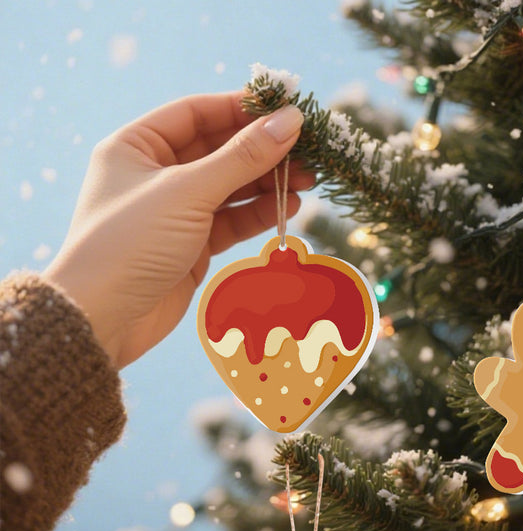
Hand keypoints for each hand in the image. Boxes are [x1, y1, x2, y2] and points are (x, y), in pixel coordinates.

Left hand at [43, 91, 312, 368]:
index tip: (286, 109)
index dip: (242, 109)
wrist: (105, 318)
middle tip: (308, 152)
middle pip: (218, 150)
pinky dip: (258, 214)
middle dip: (263, 151)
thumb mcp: (188, 192)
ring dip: (267, 183)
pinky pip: (231, 221)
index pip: (197, 113)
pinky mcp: (191, 247)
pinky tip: (288, 208)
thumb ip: (242, 157)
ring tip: (308, 181)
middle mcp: (154, 174)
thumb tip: (290, 121)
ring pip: (229, 188)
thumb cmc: (132, 242)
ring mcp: (175, 212)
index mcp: (136, 145)